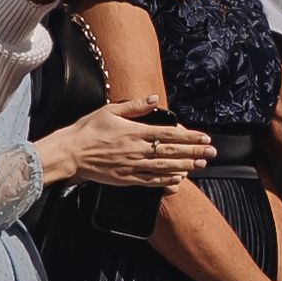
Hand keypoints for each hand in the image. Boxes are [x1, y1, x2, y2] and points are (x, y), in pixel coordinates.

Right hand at [41, 98, 215, 190]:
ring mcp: (133, 166)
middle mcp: (137, 150)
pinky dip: (165, 180)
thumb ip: (134, 106)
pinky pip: (150, 181)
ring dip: (185, 166)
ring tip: (200, 166)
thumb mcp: (110, 110)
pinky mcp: (126, 178)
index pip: (170, 134)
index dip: (189, 136)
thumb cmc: (87, 130)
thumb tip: (154, 99)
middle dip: (194, 152)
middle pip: (172, 151)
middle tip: (211, 153)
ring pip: (165, 167)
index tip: (204, 137)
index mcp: (135, 132)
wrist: (70, 152)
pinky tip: (177, 180)